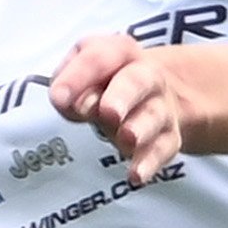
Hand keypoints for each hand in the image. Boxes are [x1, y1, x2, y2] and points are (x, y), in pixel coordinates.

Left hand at [46, 30, 196, 177]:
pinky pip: (162, 150)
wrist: (154, 91)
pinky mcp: (167, 138)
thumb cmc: (108, 82)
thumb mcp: (84, 72)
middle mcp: (144, 77)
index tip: (59, 98)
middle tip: (108, 112)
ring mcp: (159, 107)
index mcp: (119, 53)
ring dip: (140, 129)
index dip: (79, 77)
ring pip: (153, 116)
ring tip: (127, 139)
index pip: (100, 57)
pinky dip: (149, 162)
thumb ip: (69, 82)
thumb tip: (64, 100)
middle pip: (136, 82)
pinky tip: (136, 174)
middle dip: (122, 97)